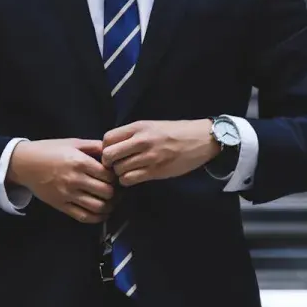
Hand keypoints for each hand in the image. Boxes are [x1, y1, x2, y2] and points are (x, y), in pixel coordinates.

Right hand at [8, 139, 114, 222]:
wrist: (24, 163)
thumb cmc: (50, 150)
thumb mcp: (73, 143)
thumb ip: (94, 146)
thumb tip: (113, 151)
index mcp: (79, 162)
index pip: (108, 175)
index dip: (116, 177)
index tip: (117, 177)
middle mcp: (75, 180)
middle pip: (106, 192)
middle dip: (116, 193)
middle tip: (117, 191)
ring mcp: (68, 195)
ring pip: (98, 207)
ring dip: (109, 207)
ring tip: (112, 202)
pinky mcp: (61, 206)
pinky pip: (84, 216)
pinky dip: (97, 218)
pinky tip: (102, 213)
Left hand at [102, 120, 220, 186]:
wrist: (201, 139)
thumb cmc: (175, 132)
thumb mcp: (151, 125)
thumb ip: (132, 134)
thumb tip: (112, 146)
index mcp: (138, 127)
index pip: (107, 138)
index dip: (105, 148)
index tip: (113, 153)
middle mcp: (141, 141)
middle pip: (108, 155)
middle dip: (109, 163)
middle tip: (116, 165)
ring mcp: (148, 157)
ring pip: (118, 170)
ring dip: (119, 173)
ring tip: (128, 171)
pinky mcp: (156, 171)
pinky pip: (130, 179)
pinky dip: (128, 181)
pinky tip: (134, 177)